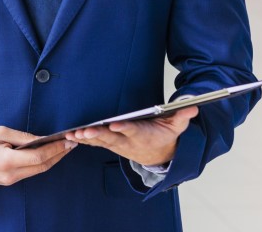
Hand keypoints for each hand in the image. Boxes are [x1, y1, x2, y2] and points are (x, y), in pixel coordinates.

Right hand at [0, 126, 76, 185]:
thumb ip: (21, 136)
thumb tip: (41, 138)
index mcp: (6, 160)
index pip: (38, 156)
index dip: (55, 149)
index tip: (66, 140)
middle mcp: (10, 174)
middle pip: (42, 166)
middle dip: (59, 155)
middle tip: (72, 143)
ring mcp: (10, 180)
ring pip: (38, 171)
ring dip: (52, 159)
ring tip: (64, 148)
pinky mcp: (10, 181)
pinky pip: (30, 172)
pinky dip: (42, 163)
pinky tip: (49, 154)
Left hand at [65, 106, 197, 165]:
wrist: (159, 156)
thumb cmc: (164, 136)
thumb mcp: (176, 127)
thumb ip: (182, 116)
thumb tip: (193, 104)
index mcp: (143, 135)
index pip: (133, 130)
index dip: (123, 128)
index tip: (114, 125)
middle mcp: (127, 141)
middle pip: (111, 138)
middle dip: (97, 135)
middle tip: (84, 131)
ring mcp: (117, 144)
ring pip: (99, 142)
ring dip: (85, 138)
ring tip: (71, 134)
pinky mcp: (109, 144)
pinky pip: (94, 143)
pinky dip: (82, 140)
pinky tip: (69, 136)